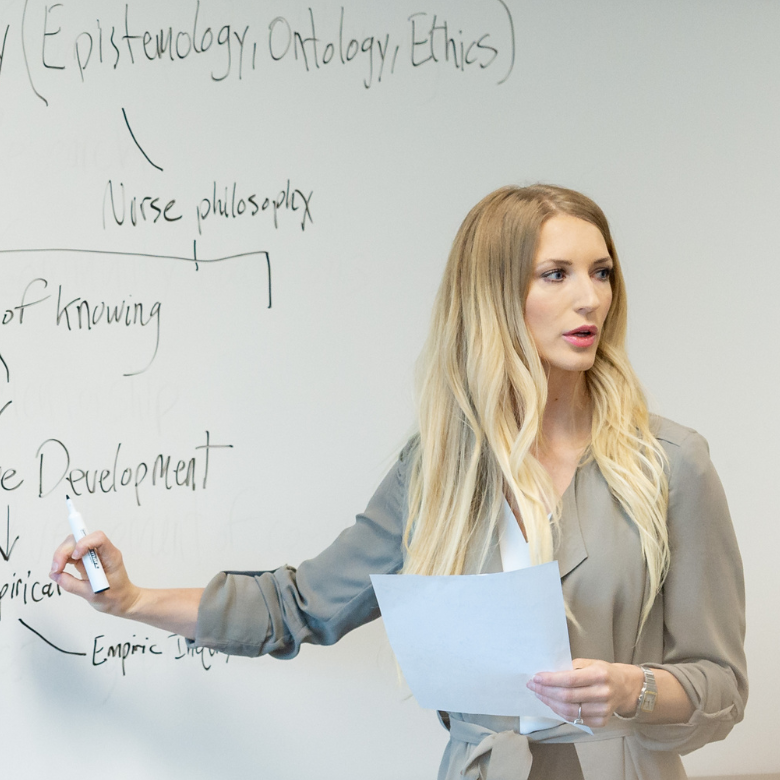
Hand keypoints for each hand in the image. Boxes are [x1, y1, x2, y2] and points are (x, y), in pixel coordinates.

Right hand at [50, 531, 140, 618]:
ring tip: (56, 572)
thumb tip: (55, 575)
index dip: (84, 543)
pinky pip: (71, 553)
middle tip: (56, 569)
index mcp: (111, 557)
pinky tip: (58, 571)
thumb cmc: (114, 596)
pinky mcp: (86, 560)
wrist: (121, 600)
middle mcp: (102, 552)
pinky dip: (62, 560)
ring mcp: (93, 554)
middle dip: (65, 551)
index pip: (99, 538)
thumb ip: (73, 585)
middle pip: (80, 539)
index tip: (75, 556)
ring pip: (73, 544)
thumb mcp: (92, 595)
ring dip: (61, 555)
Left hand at [526, 658, 643, 727]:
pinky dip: (560, 712)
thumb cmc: (603, 672)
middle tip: (533, 686)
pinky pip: (575, 719)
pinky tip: (552, 703)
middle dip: (545, 691)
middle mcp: (602, 693)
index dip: (550, 680)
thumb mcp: (589, 663)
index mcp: (599, 675)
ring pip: (569, 711)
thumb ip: (571, 668)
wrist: (625, 687)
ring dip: (550, 703)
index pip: (569, 679)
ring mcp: (603, 710)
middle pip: (567, 696)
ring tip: (539, 695)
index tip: (535, 678)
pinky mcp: (602, 722)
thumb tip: (548, 673)